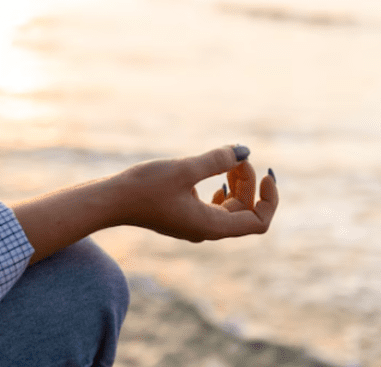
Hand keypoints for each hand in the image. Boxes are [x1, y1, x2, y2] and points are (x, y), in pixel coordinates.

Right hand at [12, 146, 277, 263]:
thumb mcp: (184, 169)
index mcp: (211, 226)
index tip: (266, 173)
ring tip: (228, 161)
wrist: (110, 201)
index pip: (259, 222)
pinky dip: (222, 191)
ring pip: (231, 209)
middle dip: (250, 183)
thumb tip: (244, 150)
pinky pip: (215, 208)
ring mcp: (195, 226)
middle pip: (246, 212)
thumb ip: (216, 160)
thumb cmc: (144, 187)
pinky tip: (214, 176)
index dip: (270, 199)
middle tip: (239, 157)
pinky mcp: (184, 217)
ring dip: (237, 185)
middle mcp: (206, 231)